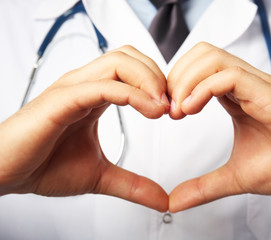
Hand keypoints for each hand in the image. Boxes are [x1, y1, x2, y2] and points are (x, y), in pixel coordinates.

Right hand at [0, 46, 169, 211]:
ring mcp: (73, 88)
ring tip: (162, 107)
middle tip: (172, 105)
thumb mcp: (100, 176)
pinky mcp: (63, 99)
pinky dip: (133, 94)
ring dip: (149, 80)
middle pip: (130, 56)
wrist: (6, 174)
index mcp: (94, 95)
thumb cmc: (44, 167)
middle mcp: (85, 85)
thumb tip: (162, 199)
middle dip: (158, 75)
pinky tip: (151, 111)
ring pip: (120, 62)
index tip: (173, 110)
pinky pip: (104, 86)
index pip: (133, 69)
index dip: (159, 84)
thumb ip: (133, 184)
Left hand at [168, 42, 270, 211]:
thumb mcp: (234, 177)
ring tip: (180, 111)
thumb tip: (173, 202)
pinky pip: (229, 76)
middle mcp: (244, 84)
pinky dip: (203, 89)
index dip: (176, 85)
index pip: (198, 69)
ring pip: (212, 57)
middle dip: (176, 77)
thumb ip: (203, 186)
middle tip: (170, 109)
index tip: (168, 112)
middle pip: (201, 53)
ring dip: (186, 80)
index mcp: (236, 96)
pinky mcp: (268, 93)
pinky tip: (192, 109)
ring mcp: (256, 85)